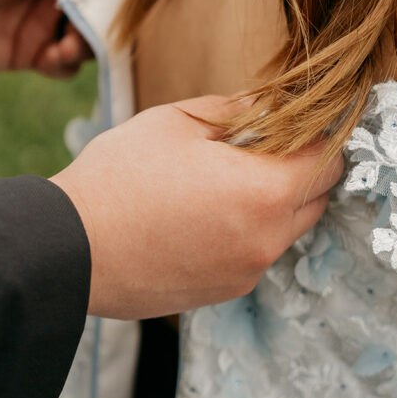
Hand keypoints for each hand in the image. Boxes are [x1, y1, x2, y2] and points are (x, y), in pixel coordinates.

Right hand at [51, 95, 343, 318]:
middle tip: (264, 143)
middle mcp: (266, 239)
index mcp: (264, 192)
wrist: (69, 249)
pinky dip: (248, 230)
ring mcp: (246, 272)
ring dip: (274, 201)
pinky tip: (205, 212)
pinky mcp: (223, 291)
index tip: (302, 119)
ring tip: (226, 178)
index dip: (319, 133)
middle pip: (316, 197)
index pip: (327, 159)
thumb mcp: (176, 121)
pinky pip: (256, 253)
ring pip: (287, 228)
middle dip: (300, 167)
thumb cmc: (120, 177)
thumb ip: (236, 110)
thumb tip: (268, 105)